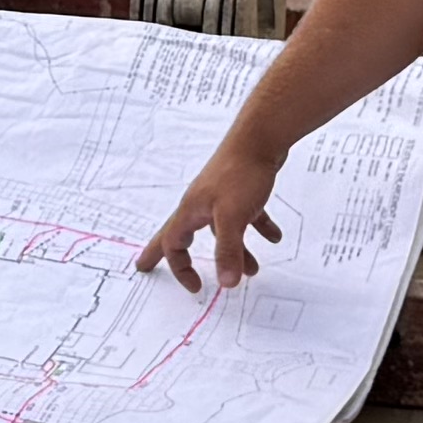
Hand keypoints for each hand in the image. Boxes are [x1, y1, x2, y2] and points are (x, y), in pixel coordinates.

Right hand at [138, 140, 283, 295]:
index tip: (196, 286)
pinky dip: (258, 227)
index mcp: (190, 211)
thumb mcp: (232, 218)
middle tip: (148, 266)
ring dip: (235, 250)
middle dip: (175, 256)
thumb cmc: (240, 172)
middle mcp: (201, 204)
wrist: (260, 137)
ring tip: (252, 269)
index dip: (180, 269)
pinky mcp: (240, 189)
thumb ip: (228, 251)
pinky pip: (246, 215)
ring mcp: (220, 196)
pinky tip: (273, 236)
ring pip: (222, 230)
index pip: (173, 245)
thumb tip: (226, 283)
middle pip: (182, 236)